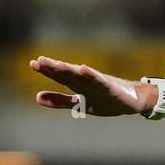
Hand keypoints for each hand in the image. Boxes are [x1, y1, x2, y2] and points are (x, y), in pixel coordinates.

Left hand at [30, 56, 151, 116]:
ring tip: (57, 64)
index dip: (46, 70)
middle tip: (39, 61)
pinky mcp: (109, 86)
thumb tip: (37, 97)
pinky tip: (83, 68)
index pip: (59, 76)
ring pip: (80, 75)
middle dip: (54, 68)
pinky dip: (91, 74)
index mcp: (77, 84)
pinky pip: (99, 80)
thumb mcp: (79, 103)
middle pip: (67, 73)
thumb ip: (59, 100)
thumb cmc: (105, 100)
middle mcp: (85, 80)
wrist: (132, 101)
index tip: (33, 63)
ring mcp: (97, 82)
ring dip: (69, 69)